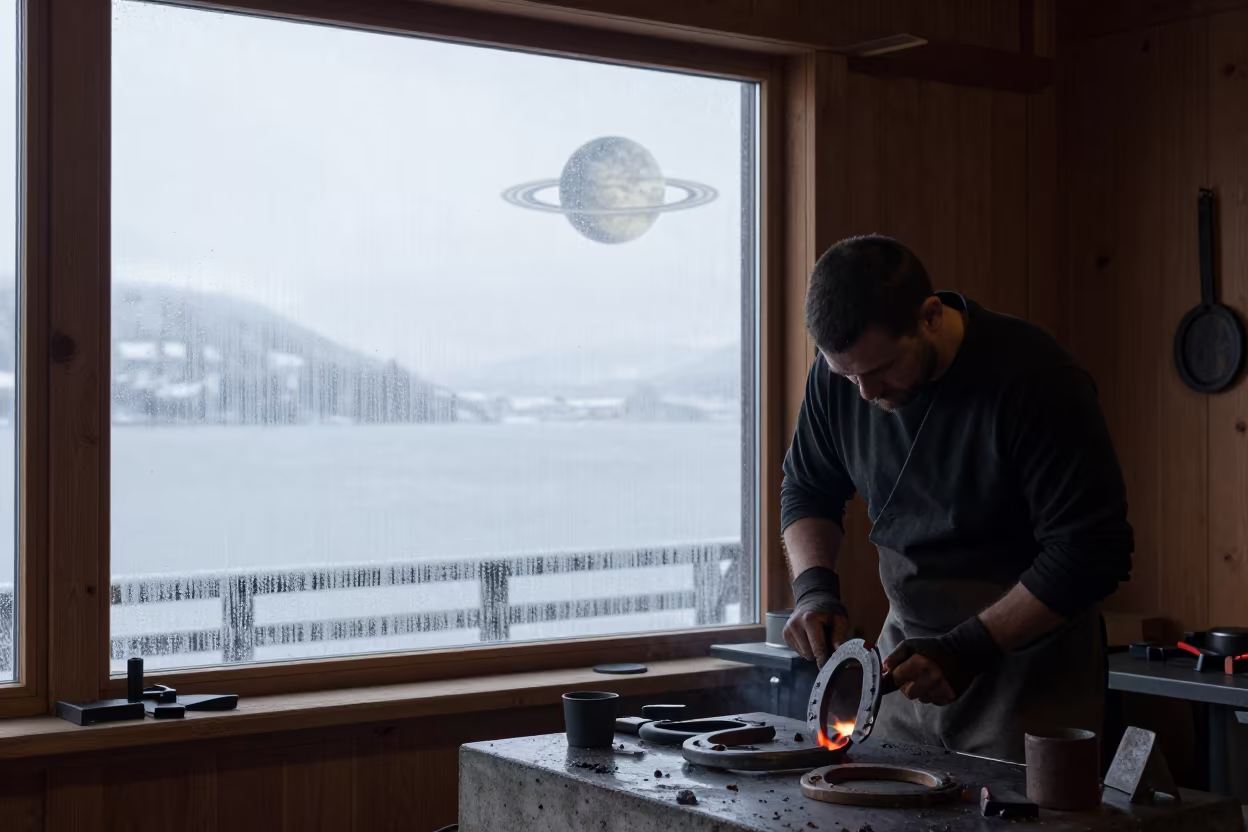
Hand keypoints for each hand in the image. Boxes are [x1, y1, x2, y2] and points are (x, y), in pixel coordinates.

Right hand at [784, 607, 849, 667]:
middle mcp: (795, 624)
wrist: (812, 599)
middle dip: (819, 652)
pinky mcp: (785, 634)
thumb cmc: (828, 610)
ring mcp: (788, 629)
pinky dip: (805, 648)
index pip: (817, 647)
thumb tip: (840, 653)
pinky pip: (798, 651)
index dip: (824, 659)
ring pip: (803, 654)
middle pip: (809, 654)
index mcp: (809, 619)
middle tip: (826, 643)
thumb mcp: (839, 619)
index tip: (829, 668)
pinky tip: (809, 637)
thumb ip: (840, 636)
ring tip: (817, 638)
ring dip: (812, 650)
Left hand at [881, 615, 1002, 705]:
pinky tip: (939, 684)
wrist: (965, 651)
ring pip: (921, 699)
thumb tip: (883, 670)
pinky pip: (934, 702)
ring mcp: (942, 689)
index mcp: (919, 664)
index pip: (896, 679)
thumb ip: (895, 656)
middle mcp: (930, 678)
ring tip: (930, 678)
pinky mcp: (951, 696)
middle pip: (908, 693)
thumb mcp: (912, 644)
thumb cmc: (934, 647)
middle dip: (908, 686)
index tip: (897, 676)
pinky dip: (934, 695)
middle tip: (916, 676)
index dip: (895, 677)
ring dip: (922, 691)